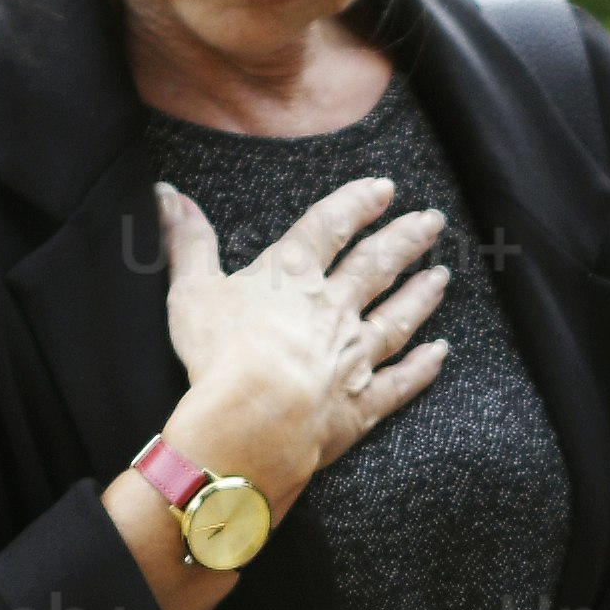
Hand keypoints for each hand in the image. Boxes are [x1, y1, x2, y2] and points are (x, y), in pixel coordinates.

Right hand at [156, 172, 452, 514]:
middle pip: (377, 266)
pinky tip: (440, 353)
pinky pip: (400, 382)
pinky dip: (422, 367)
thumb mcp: (191, 289)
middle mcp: (334, 309)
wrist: (254, 421)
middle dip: (406, 240)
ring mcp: (354, 356)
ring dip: (421, 295)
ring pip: (397, 318)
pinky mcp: (362, 404)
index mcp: (292, 277)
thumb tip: (167, 192)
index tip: (384, 189)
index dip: (357, 204)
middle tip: (433, 222)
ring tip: (442, 276)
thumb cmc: (219, 354)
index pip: (330, 228)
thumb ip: (187, 241)